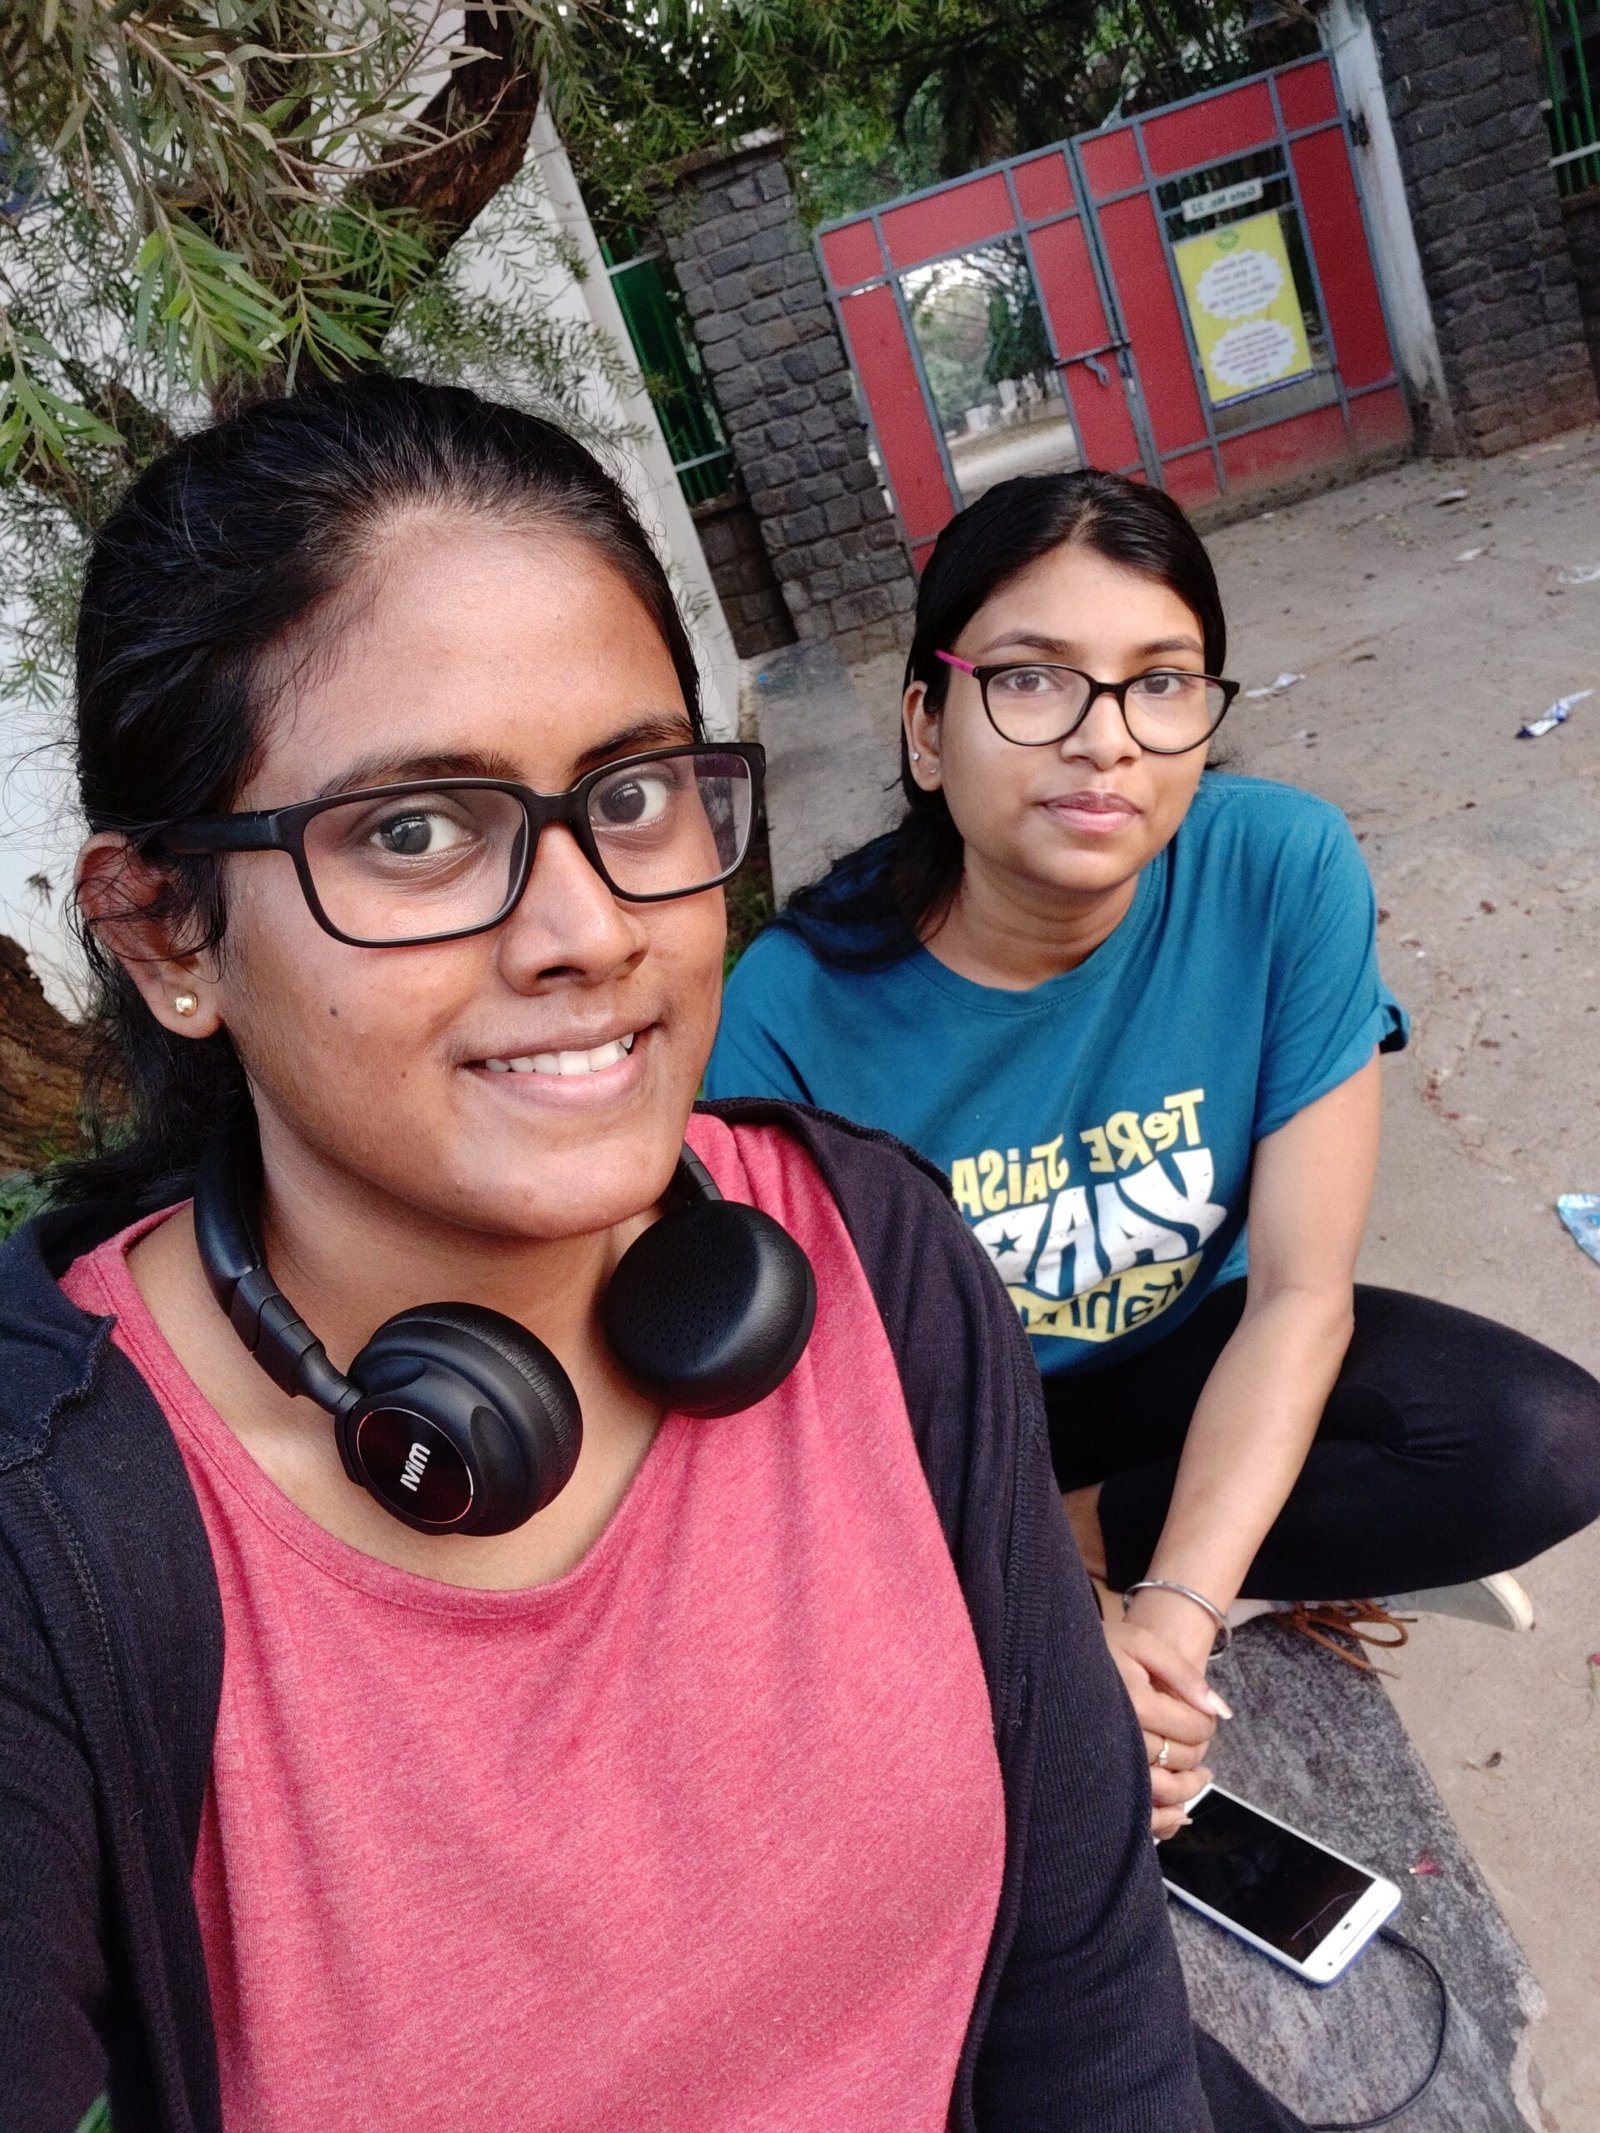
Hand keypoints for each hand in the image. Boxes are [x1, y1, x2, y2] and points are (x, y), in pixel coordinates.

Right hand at [1103, 1614, 1231, 1839]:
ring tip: (1200, 1776)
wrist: (1054, 1660)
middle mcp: (1120, 1738)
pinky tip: (1177, 1812)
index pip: (1192, 1728)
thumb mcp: (1142, 1644)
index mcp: (1135, 1703)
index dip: (1206, 1724)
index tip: (1202, 1714)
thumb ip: (1184, 1674)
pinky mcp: (1098, 1781)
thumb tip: (1219, 1711)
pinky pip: (1136, 1814)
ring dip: (1188, 1788)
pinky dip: (1161, 1820)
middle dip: (1197, 1751)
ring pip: (1162, 1791)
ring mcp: (1106, 1764)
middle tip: (1198, 1738)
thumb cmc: (1101, 1649)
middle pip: (1179, 1759)